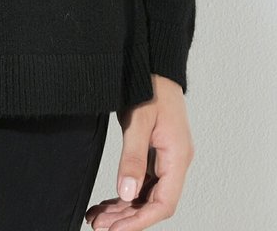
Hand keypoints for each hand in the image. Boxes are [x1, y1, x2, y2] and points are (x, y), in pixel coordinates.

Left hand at [84, 74, 193, 228]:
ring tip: (98, 218)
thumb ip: (133, 157)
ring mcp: (166, 157)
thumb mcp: (139, 121)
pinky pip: (142, 180)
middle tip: (100, 227)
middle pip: (153, 203)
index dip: (140, 221)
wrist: (153, 63)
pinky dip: (125, 193)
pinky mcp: (155, 152)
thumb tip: (128, 193)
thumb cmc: (150, 85)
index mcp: (178, 157)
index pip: (163, 203)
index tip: (116, 230)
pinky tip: (107, 201)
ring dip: (124, 208)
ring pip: (146, 194)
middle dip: (127, 218)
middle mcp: (175, 161)